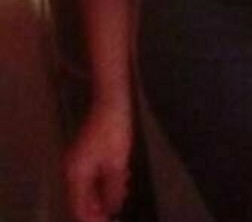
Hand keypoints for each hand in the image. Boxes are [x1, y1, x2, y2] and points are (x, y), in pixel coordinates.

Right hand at [65, 102, 132, 221]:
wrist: (112, 101)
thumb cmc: (114, 130)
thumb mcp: (118, 163)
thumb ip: (114, 188)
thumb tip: (113, 208)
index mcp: (75, 174)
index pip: (78, 207)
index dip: (92, 218)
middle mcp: (71, 170)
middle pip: (81, 199)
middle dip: (98, 207)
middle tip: (116, 211)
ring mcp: (76, 162)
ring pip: (87, 187)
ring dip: (103, 194)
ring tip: (122, 195)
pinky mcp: (84, 154)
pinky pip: (91, 175)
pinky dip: (104, 181)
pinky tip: (120, 179)